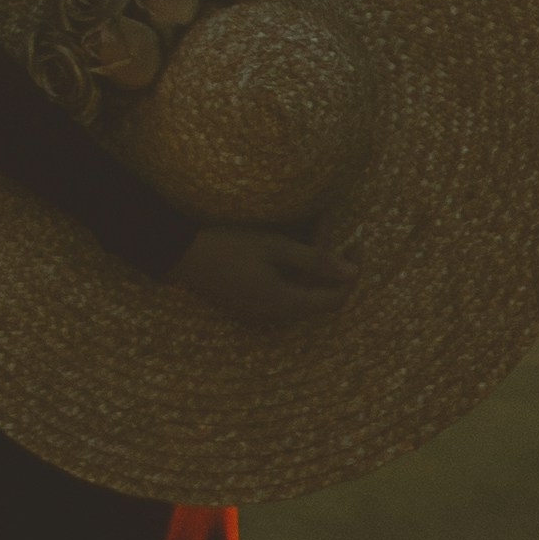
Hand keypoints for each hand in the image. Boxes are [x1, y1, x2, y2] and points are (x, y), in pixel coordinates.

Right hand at [174, 220, 355, 336]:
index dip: (352, 273)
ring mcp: (260, 313)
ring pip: (302, 290)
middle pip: (318, 293)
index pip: (335, 299)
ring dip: (312, 261)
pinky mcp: (250, 305)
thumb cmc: (228, 246)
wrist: (180, 255)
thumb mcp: (274, 247)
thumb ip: (315, 260)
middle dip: (330, 259)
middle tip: (333, 222)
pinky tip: (290, 243)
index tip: (358, 242)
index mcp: (285, 305)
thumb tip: (353, 272)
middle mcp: (275, 316)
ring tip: (313, 224)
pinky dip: (294, 269)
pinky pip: (284, 291)